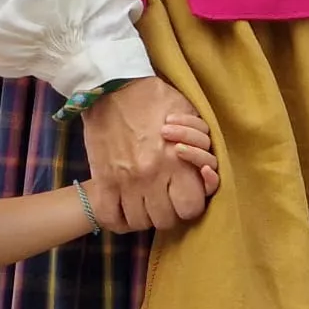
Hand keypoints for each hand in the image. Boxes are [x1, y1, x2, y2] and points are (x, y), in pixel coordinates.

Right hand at [82, 77, 215, 231]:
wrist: (112, 86)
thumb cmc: (155, 97)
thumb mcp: (189, 116)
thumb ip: (201, 146)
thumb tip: (205, 169)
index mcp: (178, 162)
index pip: (191, 208)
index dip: (189, 205)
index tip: (183, 197)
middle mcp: (152, 177)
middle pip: (165, 220)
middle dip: (167, 212)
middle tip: (163, 199)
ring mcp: (125, 181)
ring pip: (139, 222)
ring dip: (143, 215)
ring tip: (143, 202)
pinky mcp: (103, 179)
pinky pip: (110, 216)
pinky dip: (117, 219)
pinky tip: (122, 208)